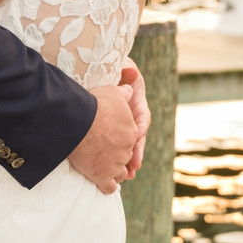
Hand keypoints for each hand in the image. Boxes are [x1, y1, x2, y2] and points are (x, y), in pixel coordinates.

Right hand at [68, 84, 137, 193]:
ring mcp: (116, 165)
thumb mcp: (113, 93)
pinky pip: (109, 187)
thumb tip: (130, 89)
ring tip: (105, 170)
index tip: (113, 140)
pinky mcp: (103, 176)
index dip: (122, 140)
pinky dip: (107, 186)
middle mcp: (127, 150)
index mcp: (132, 132)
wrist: (78, 121)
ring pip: (120, 174)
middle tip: (107, 156)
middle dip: (118, 157)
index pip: (132, 139)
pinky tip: (102, 183)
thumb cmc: (95, 105)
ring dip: (114, 173)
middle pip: (126, 157)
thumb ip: (124, 93)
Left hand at [120, 58, 149, 179]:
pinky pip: (118, 148)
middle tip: (135, 164)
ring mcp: (124, 125)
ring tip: (128, 174)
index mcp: (136, 101)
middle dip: (137, 150)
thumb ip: (125, 70)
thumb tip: (130, 70)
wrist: (100, 77)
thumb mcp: (120, 68)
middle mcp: (132, 115)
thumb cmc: (112, 71)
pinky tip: (118, 174)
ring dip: (130, 160)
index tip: (137, 135)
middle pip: (137, 136)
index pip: (142, 116)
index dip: (140, 127)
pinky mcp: (113, 133)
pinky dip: (118, 160)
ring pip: (129, 145)